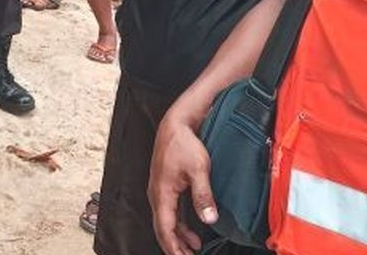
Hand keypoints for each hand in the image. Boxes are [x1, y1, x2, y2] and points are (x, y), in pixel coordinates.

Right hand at [149, 107, 216, 254]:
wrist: (175, 124)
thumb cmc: (183, 143)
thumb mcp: (199, 169)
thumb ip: (203, 196)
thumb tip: (209, 219)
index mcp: (162, 194)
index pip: (165, 229)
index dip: (174, 247)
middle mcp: (157, 195)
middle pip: (163, 229)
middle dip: (175, 246)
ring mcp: (160, 191)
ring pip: (166, 221)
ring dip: (178, 236)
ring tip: (193, 249)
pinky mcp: (166, 187)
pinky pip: (169, 212)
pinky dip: (179, 224)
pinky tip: (191, 230)